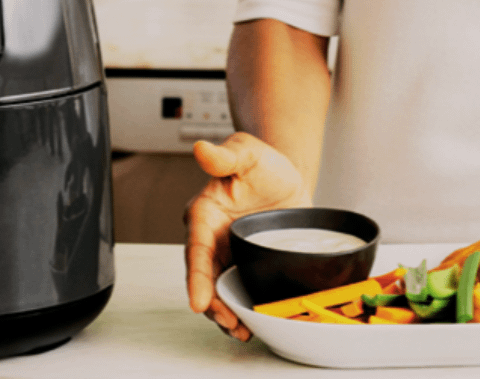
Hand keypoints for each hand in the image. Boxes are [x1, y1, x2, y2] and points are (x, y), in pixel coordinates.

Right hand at [184, 132, 309, 340]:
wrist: (283, 178)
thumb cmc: (261, 164)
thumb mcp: (247, 155)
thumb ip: (225, 156)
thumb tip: (202, 149)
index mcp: (203, 213)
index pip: (196, 248)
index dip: (197, 277)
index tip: (198, 301)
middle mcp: (209, 237)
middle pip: (203, 276)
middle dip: (212, 303)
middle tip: (228, 322)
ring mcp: (224, 254)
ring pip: (217, 289)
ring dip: (225, 312)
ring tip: (240, 330)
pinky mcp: (242, 264)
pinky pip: (235, 290)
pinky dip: (240, 308)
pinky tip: (249, 324)